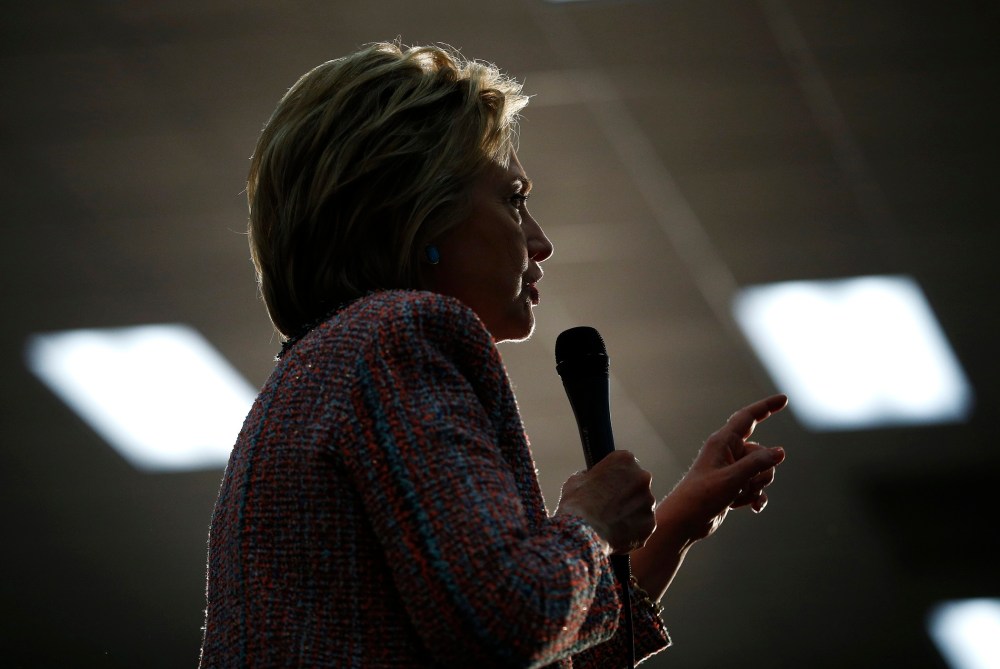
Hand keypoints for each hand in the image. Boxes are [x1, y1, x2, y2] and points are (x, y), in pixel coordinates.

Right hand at [555, 450, 656, 554]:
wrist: (583, 534)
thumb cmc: (577, 504)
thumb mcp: (576, 480)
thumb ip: (590, 476)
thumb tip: (591, 480)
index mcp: (624, 460)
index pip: (624, 464)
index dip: (615, 476)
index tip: (608, 485)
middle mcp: (642, 477)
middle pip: (637, 484)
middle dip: (626, 493)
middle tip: (609, 505)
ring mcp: (649, 501)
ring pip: (641, 506)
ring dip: (630, 512)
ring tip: (611, 522)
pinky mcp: (650, 523)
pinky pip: (642, 525)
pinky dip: (633, 530)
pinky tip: (617, 533)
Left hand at [667, 394, 787, 542]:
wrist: (685, 521)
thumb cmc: (702, 496)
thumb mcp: (733, 478)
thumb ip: (758, 464)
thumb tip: (780, 452)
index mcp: (723, 442)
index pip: (748, 417)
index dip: (766, 407)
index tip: (784, 399)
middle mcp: (727, 452)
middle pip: (761, 452)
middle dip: (763, 470)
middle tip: (744, 484)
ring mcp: (730, 469)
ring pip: (760, 471)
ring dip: (756, 486)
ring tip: (738, 495)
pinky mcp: (731, 486)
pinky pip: (755, 486)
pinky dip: (755, 496)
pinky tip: (753, 507)